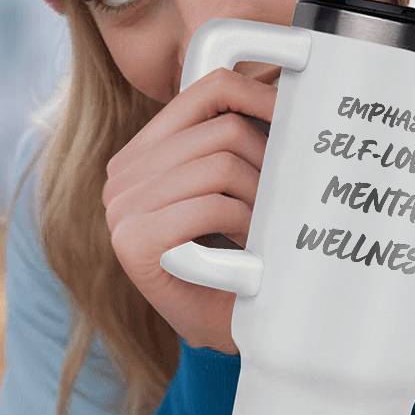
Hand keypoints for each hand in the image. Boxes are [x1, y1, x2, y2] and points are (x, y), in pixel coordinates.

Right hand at [101, 66, 280, 355]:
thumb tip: (289, 88)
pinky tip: (247, 251)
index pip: (206, 89)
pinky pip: (212, 205)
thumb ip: (237, 140)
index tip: (294, 114)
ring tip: (262, 229)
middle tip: (277, 204)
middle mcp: (123, 173)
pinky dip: (244, 226)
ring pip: (222, 165)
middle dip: (266, 166)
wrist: (223, 325)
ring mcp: (121, 207)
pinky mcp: (133, 241)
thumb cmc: (236, 254)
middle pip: (223, 130)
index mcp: (144, 150)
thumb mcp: (234, 185)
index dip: (258, 94)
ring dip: (259, 201)